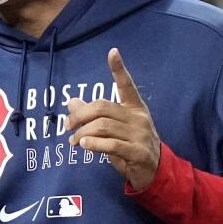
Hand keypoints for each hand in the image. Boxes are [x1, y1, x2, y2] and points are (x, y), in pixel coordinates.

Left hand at [66, 48, 160, 191]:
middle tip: (68, 126)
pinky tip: (84, 145)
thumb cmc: (130, 146)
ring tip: (74, 141)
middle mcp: (139, 118)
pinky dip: (94, 144)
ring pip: (103, 126)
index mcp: (135, 108)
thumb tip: (71, 102)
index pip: (127, 85)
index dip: (119, 69)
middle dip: (80, 115)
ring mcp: (140, 135)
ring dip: (82, 133)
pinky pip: (111, 144)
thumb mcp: (113, 129)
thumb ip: (94, 116)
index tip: (112, 52)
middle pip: (103, 107)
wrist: (155, 172)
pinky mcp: (138, 152)